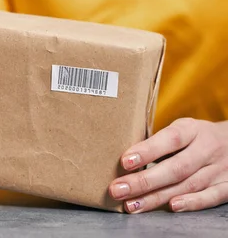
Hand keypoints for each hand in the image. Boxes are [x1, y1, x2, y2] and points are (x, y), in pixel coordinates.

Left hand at [109, 118, 227, 212]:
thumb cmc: (197, 137)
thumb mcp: (182, 129)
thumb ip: (159, 142)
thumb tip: (125, 159)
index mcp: (192, 129)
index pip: (170, 139)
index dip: (147, 151)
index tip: (125, 161)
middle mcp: (207, 148)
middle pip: (175, 167)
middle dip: (144, 181)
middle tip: (118, 189)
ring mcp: (220, 169)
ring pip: (188, 185)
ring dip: (157, 197)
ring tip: (132, 204)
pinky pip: (210, 197)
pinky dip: (192, 203)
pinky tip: (171, 207)